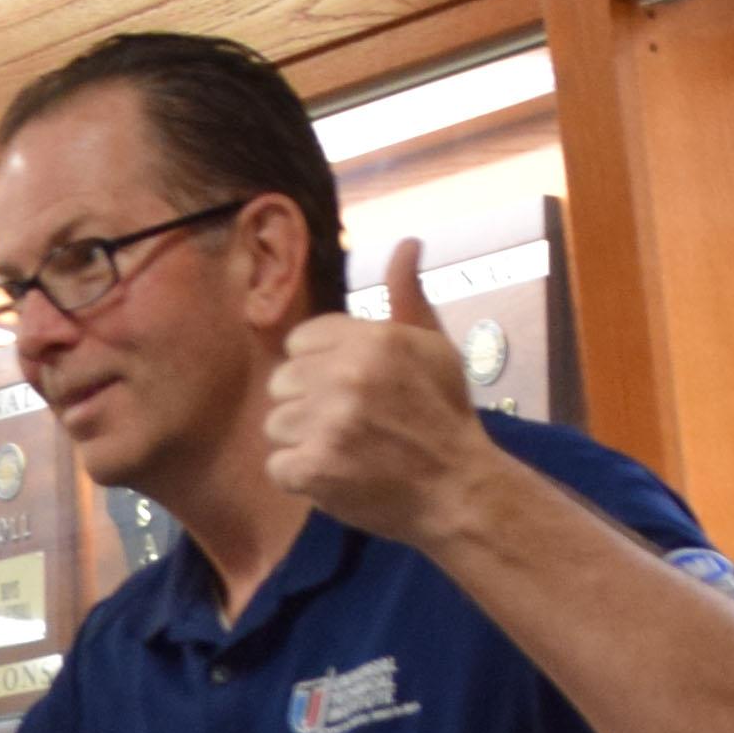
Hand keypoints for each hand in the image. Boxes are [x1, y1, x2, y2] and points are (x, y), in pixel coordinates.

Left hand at [266, 238, 493, 541]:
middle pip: (282, 382)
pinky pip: (276, 466)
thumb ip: (408, 297)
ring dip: (302, 442)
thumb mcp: (434, 347)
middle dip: (307, 404)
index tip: (347, 389)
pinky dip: (299, 478)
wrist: (457, 489)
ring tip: (343, 451)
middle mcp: (347, 374)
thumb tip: (406, 243)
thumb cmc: (445, 416)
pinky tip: (333, 476)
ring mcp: (328, 423)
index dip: (318, 367)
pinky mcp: (313, 467)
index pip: (300, 342)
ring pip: (275, 425)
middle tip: (347, 425)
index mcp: (373, 339)